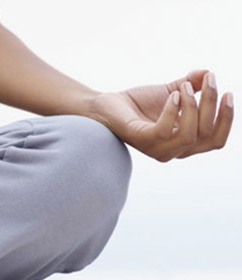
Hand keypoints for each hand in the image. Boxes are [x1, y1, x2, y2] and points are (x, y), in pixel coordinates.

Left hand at [88, 70, 233, 161]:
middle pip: (206, 135)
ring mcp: (157, 149)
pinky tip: (171, 95)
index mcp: (183, 142)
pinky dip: (172, 110)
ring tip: (183, 87)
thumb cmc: (138, 103)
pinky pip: (165, 130)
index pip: (215, 140)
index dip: (226, 119)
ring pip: (190, 135)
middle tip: (209, 81)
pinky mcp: (142, 141)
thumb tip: (208, 73)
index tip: (227, 93)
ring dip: (194, 106)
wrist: (108, 105)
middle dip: (212, 105)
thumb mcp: (170, 92)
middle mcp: (172, 150)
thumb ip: (191, 85)